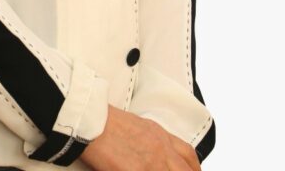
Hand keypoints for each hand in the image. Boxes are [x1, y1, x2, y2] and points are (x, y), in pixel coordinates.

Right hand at [80, 104, 200, 170]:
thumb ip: (151, 141)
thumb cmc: (107, 121)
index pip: (188, 154)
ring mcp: (151, 164)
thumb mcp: (137, 125)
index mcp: (160, 136)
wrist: (90, 119)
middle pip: (186, 170)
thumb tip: (151, 155)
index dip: (194, 168)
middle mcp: (160, 149)